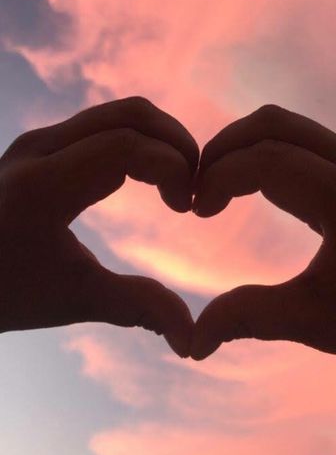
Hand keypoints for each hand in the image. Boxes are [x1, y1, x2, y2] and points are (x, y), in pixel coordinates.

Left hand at [0, 97, 198, 356]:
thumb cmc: (4, 290)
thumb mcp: (71, 299)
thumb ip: (137, 308)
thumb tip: (192, 340)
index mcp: (43, 186)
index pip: (125, 146)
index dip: (172, 167)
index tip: (189, 207)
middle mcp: (39, 148)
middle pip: (130, 115)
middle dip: (177, 143)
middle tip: (198, 187)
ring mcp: (39, 140)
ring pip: (118, 114)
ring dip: (160, 140)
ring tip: (180, 184)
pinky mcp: (42, 143)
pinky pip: (103, 124)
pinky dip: (140, 140)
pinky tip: (150, 178)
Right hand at [191, 105, 335, 394]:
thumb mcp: (313, 323)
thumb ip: (247, 319)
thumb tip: (191, 342)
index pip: (268, 160)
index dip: (219, 175)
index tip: (194, 209)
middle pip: (276, 124)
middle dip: (226, 148)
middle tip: (197, 187)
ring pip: (293, 127)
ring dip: (248, 147)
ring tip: (219, 188)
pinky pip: (310, 141)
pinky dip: (272, 153)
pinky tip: (254, 188)